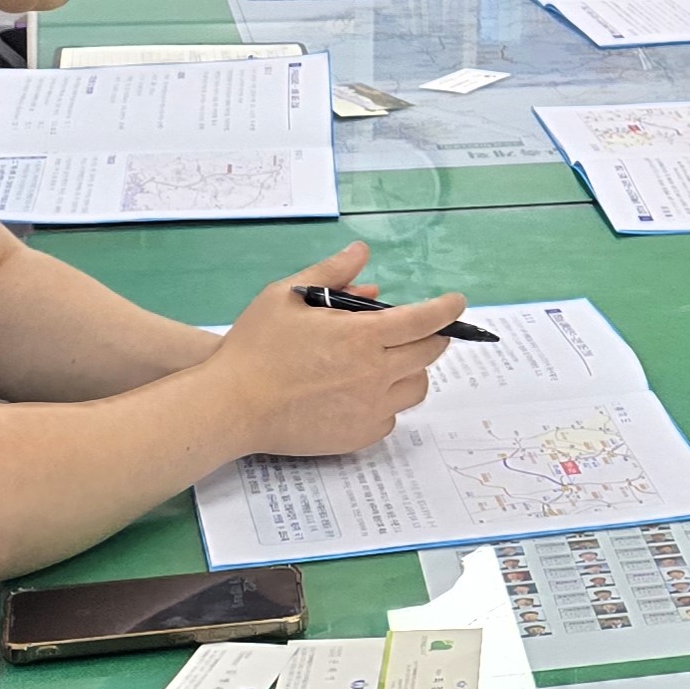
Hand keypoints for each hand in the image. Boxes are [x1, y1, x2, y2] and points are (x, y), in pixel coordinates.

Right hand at [203, 243, 465, 456]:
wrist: (232, 406)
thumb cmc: (255, 346)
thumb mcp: (287, 295)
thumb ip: (332, 273)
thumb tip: (361, 252)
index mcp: (362, 337)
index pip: (424, 320)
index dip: (446, 309)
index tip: (457, 302)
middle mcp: (375, 374)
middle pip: (428, 354)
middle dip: (434, 336)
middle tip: (424, 330)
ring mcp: (370, 409)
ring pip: (415, 388)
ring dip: (411, 369)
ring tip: (391, 360)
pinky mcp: (359, 436)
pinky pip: (391, 416)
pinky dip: (386, 400)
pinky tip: (364, 391)